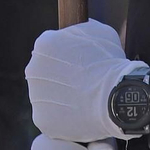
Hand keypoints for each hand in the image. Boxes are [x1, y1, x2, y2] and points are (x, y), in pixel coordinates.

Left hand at [26, 20, 146, 142]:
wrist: (115, 98)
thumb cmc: (110, 63)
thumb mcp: (100, 33)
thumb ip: (81, 30)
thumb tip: (76, 34)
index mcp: (44, 45)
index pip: (51, 50)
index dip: (68, 58)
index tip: (82, 66)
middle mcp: (33, 69)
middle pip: (45, 73)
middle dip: (61, 78)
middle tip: (82, 85)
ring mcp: (36, 97)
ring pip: (47, 97)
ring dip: (61, 99)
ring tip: (83, 102)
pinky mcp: (42, 119)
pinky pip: (52, 118)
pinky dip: (63, 119)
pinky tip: (80, 115)